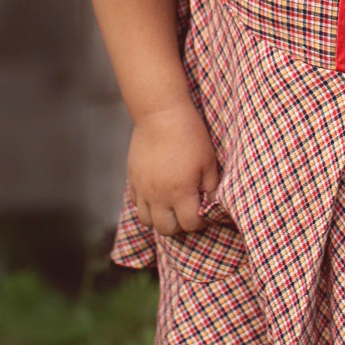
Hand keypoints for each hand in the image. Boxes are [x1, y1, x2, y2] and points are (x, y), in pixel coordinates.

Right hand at [127, 102, 222, 234]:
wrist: (160, 114)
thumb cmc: (190, 135)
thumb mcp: (209, 161)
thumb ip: (212, 186)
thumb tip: (212, 203)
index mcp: (181, 192)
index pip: (190, 224)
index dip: (200, 224)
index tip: (204, 215)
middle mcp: (159, 195)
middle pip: (166, 229)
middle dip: (179, 226)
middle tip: (187, 213)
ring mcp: (143, 189)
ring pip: (147, 221)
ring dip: (159, 220)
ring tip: (170, 208)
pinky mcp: (132, 179)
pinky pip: (136, 204)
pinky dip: (146, 206)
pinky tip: (157, 196)